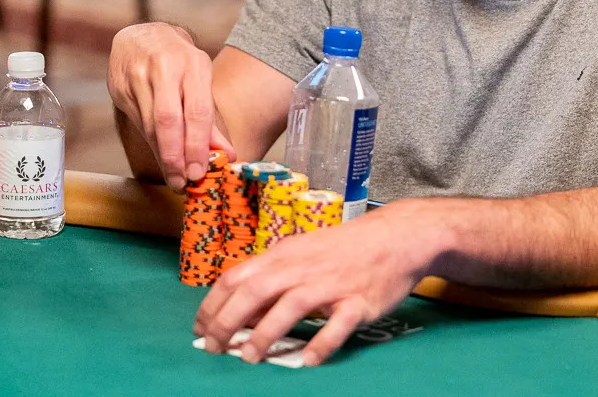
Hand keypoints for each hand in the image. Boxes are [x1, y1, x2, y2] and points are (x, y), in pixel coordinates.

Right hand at [107, 22, 234, 189]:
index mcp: (193, 64)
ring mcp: (138, 76)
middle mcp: (165, 68)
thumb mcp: (200, 80)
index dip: (198, 145)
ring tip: (174, 176)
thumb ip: (209, 119)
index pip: (197, 111)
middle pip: (169, 120)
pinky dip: (150, 142)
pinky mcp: (118, 85)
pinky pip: (137, 121)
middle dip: (175, 156)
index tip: (199, 173)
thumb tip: (226, 155)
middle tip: (182, 182)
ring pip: (150, 124)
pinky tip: (159, 155)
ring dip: (162, 155)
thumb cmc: (179, 62)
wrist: (142, 35)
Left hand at [194, 203, 444, 365]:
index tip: (200, 329)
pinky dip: (320, 345)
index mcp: (285, 254)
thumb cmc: (345, 248)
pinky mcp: (359, 302)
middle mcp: (303, 267)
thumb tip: (241, 309)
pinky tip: (306, 361)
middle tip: (213, 348)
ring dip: (265, 335)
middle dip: (227, 322)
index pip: (237, 277)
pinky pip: (337, 326)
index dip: (212, 305)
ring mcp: (332, 284)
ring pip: (291, 307)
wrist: (398, 236)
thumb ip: (273, 276)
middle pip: (255, 292)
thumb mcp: (303, 252)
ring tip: (249, 358)